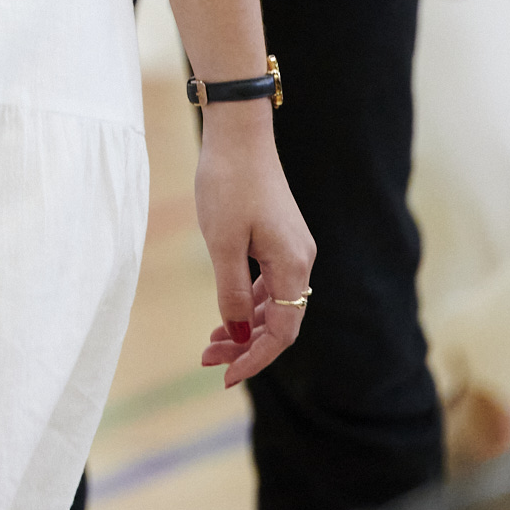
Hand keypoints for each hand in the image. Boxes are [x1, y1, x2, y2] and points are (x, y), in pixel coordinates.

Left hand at [194, 106, 315, 387]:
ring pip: (274, 303)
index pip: (283, 331)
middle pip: (280, 321)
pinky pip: (269, 283)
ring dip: (246, 327)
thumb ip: (233, 293)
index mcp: (293, 265)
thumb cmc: (228, 183)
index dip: (256, 358)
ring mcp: (291, 248)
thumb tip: (240, 335)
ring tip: (212, 343)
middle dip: (247, 346)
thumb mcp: (223, 244)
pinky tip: (227, 313)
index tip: (226, 376)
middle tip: (209, 360)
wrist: (237, 133)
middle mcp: (301, 261)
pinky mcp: (279, 238)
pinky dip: (248, 302)